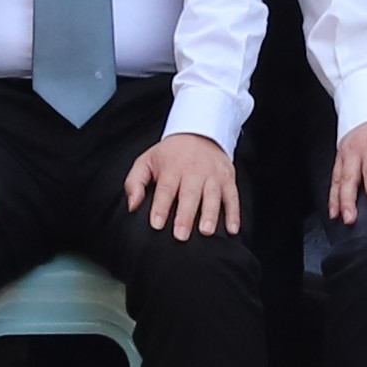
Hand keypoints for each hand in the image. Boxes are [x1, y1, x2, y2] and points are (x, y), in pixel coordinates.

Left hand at [127, 129, 244, 237]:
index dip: (160, 207)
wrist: (200, 132)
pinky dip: (234, 213)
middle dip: (185, 215)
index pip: (165, 189)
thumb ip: (135, 182)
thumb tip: (132, 205)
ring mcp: (213, 175)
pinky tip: (232, 228)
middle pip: (190, 194)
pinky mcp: (228, 179)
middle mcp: (194, 171)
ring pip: (212, 196)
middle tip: (181, 235)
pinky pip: (233, 197)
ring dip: (210, 214)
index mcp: (172, 168)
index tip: (156, 224)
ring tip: (206, 231)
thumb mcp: (147, 160)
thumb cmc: (170, 154)